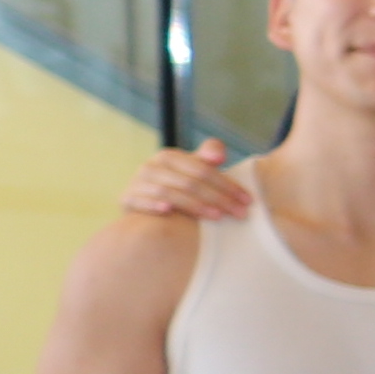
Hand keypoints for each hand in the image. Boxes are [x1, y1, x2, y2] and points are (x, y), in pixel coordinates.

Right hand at [120, 142, 260, 223]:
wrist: (145, 205)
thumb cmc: (178, 186)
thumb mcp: (194, 170)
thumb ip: (208, 156)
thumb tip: (218, 156)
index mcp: (169, 157)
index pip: (203, 170)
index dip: (227, 184)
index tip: (248, 200)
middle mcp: (151, 167)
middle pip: (190, 182)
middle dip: (218, 198)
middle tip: (239, 213)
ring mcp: (137, 183)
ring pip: (169, 192)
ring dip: (194, 205)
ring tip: (217, 217)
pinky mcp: (126, 199)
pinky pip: (139, 201)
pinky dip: (153, 205)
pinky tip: (169, 212)